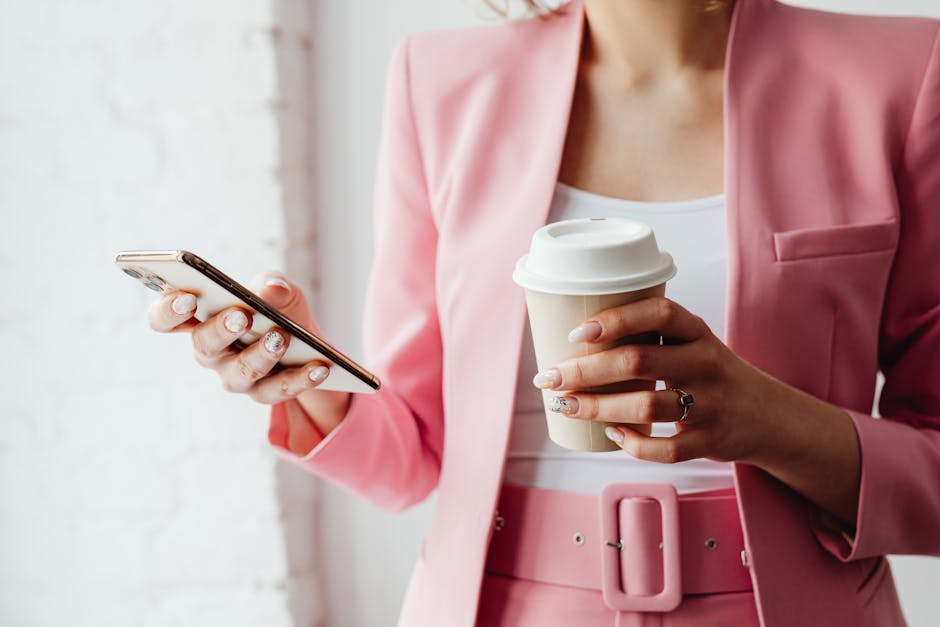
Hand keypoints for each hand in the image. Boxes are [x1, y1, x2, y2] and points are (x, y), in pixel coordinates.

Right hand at [147, 272, 333, 403]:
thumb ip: (272, 285)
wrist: (307, 343)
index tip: (186, 298)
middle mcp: (210, 352)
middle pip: (203, 346)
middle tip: (241, 316)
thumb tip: (269, 291)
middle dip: (221, 330)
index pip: (165, 318)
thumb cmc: (278, 309)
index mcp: (200, 319)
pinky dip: (301, 378)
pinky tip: (320, 365)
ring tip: (280, 338)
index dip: (168, 310)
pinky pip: (279, 390)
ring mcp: (234, 376)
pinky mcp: (264, 393)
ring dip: (260, 356)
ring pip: (240, 373)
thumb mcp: (279, 290)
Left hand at [532, 296, 785, 464]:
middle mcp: (707, 363)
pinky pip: (665, 449)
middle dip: (585, 370)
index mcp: (699, 333)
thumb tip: (573, 344)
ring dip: (596, 407)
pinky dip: (633, 444)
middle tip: (550, 377)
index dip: (617, 319)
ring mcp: (711, 404)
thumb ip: (649, 339)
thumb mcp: (692, 345)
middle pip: (639, 361)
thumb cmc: (710, 375)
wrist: (769, 416)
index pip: (660, 313)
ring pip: (645, 405)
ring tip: (565, 405)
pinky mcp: (711, 441)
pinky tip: (612, 434)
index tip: (577, 332)